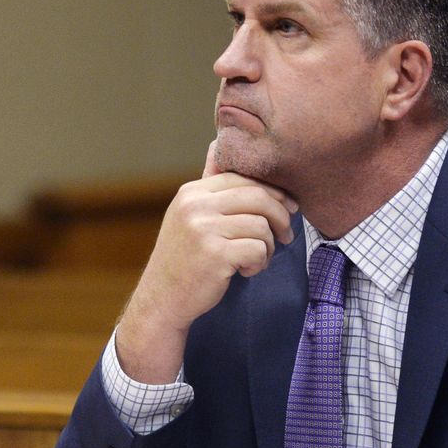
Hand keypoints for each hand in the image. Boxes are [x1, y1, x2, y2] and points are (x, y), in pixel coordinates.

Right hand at [115, 141, 296, 381]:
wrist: (161, 300)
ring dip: (268, 246)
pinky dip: (260, 263)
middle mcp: (195, 206)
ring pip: (261, 225)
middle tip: (285, 236)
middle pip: (258, 196)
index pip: (243, 178)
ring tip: (256, 259)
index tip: (286, 208)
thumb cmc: (183, 260)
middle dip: (280, 216)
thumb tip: (216, 146)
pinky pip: (258, 250)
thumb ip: (208, 187)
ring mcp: (203, 229)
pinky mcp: (215, 254)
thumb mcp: (188, 217)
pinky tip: (246, 271)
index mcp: (191, 193)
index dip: (272, 192)